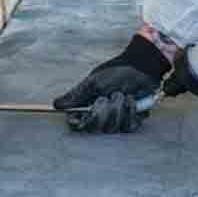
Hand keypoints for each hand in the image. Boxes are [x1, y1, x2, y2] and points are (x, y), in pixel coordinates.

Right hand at [53, 34, 170, 132]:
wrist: (141, 67)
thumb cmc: (116, 72)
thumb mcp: (94, 82)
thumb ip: (76, 95)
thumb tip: (55, 105)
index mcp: (88, 105)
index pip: (76, 123)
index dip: (77, 123)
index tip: (81, 116)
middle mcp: (101, 115)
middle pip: (94, 128)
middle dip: (102, 111)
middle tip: (106, 97)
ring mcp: (117, 119)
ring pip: (112, 128)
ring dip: (118, 108)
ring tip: (122, 94)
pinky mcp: (132, 121)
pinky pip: (128, 127)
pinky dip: (130, 111)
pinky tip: (132, 100)